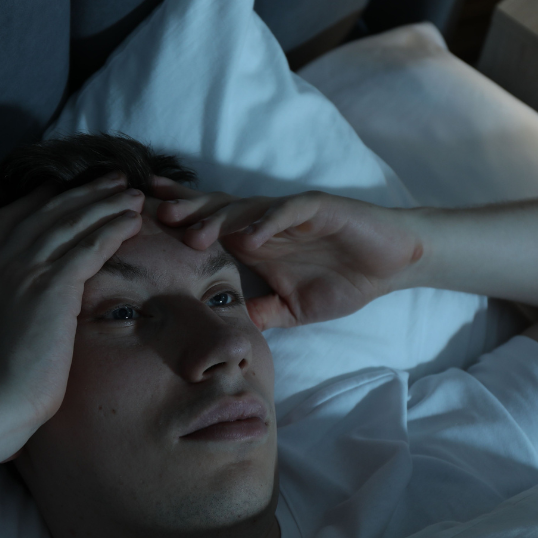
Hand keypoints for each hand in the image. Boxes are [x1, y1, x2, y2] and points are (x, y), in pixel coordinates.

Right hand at [0, 172, 143, 437]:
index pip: (11, 217)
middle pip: (48, 211)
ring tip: (134, 195)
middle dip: (85, 192)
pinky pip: (89, 246)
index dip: (41, 199)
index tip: (65, 190)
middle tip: (115, 180)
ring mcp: (26, 270)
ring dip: (106, 204)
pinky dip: (112, 229)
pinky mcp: (54, 287)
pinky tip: (132, 221)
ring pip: (72, 222)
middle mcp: (0, 260)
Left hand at [152, 176, 423, 330]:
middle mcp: (267, 222)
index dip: (180, 221)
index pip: (211, 226)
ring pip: (246, 209)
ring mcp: (291, 213)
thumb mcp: (292, 307)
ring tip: (192, 233)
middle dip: (185, 212)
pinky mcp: (319, 209)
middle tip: (151, 217)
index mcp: (257, 241)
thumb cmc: (344, 279)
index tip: (145, 224)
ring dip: (218, 219)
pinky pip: (288, 212)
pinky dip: (267, 223)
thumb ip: (260, 312)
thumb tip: (226, 328)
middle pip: (218, 210)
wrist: (392, 263)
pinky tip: (248, 236)